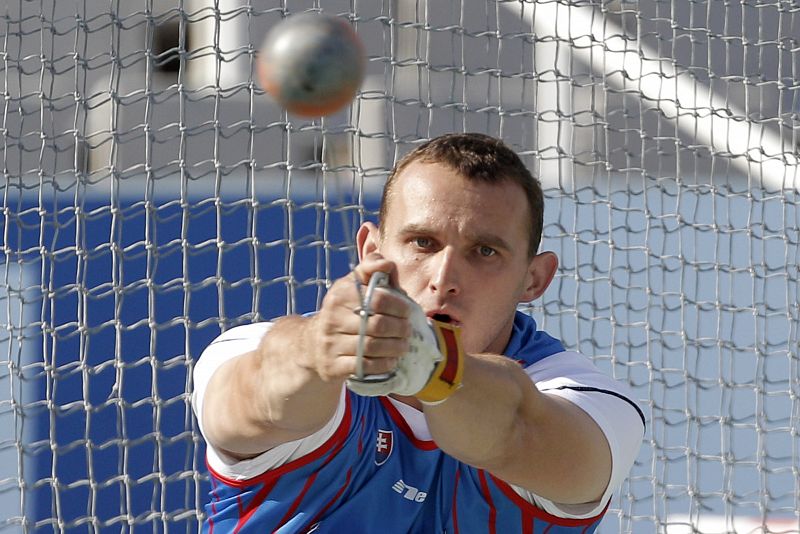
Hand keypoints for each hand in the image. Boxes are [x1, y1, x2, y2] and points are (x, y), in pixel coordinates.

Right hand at [301, 254, 411, 381]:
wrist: (312, 344)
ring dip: (395, 348)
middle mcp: (332, 319)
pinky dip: (382, 364)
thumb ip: (370, 268)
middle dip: (400, 329)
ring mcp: (331, 344)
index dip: (398, 305)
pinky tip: (391, 360)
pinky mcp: (333, 366)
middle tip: (408, 330)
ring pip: (372, 347)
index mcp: (339, 296)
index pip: (377, 299)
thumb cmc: (342, 310)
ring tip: (404, 345)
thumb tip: (387, 264)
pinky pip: (364, 366)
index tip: (408, 310)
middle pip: (377, 325)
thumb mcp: (351, 284)